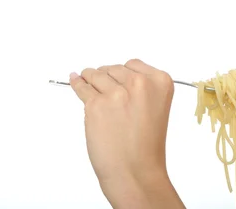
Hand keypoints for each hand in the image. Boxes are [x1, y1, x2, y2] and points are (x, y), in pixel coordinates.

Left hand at [69, 59, 174, 199]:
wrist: (135, 170)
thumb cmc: (146, 145)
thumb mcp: (156, 108)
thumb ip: (142, 89)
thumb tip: (114, 76)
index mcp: (161, 82)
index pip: (134, 64)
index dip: (123, 73)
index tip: (117, 80)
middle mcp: (140, 83)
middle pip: (114, 68)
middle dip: (106, 76)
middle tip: (103, 87)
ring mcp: (116, 93)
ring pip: (96, 75)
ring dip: (90, 77)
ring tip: (85, 79)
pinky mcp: (95, 104)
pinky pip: (81, 87)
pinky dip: (76, 83)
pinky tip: (74, 79)